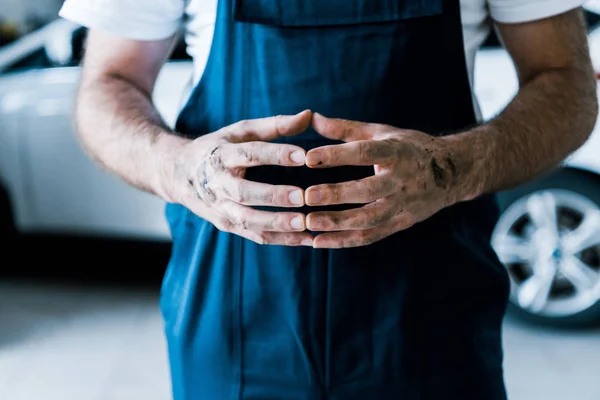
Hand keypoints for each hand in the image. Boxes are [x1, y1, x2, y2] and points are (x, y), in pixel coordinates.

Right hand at [171, 110, 314, 245]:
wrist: (178, 174)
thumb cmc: (218, 147)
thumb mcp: (240, 131)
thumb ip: (275, 125)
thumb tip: (308, 115)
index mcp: (222, 155)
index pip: (249, 153)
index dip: (275, 154)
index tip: (303, 156)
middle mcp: (218, 183)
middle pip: (244, 192)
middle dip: (273, 195)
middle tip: (302, 196)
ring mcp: (220, 208)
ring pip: (247, 220)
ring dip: (276, 223)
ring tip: (304, 223)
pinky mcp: (226, 225)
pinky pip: (254, 235)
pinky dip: (281, 239)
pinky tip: (306, 238)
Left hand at [304, 113, 461, 247]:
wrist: (454, 172)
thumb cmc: (410, 147)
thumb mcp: (383, 132)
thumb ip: (346, 128)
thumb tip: (310, 117)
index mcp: (397, 152)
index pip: (365, 153)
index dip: (337, 156)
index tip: (309, 158)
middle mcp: (402, 180)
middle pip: (367, 190)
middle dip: (336, 194)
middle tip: (306, 196)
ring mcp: (403, 205)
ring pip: (368, 219)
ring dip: (337, 224)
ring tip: (309, 223)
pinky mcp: (402, 223)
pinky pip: (371, 236)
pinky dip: (345, 241)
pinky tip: (320, 242)